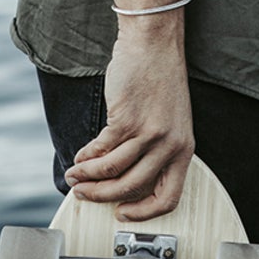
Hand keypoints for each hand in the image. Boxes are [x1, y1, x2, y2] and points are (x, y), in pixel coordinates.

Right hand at [65, 16, 193, 221]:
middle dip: (103, 196)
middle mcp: (168, 145)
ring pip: (111, 171)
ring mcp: (148, 133)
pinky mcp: (126, 119)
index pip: (168, 196)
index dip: (144, 212)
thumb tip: (123, 177)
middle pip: (132, 187)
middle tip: (86, 195)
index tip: (124, 213)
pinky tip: (80, 158)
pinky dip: (86, 158)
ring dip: (87, 177)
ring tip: (75, 176)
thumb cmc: (160, 78)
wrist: (153, 44)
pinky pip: (101, 149)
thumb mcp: (170, 120)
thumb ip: (155, 149)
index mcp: (183, 148)